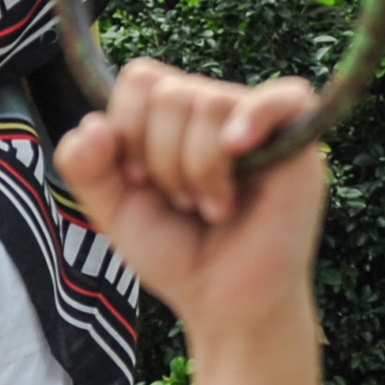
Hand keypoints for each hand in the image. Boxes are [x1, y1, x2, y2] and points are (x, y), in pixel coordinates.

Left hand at [55, 63, 324, 343]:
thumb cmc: (180, 255)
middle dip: (162, 159)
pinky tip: (238, 149)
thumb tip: (93, 124)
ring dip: (199, 168)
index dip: (129, 129)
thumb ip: (84, 166)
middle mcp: (217, 111)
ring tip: (213, 208)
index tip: (139, 181)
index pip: (142, 79)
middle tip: (184, 204)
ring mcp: (260, 125)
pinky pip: (284, 97)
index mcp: (175, 118)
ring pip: (210, 103)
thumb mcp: (115, 210)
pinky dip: (254, 118)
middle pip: (171, 93)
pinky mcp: (299, 143)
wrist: (226, 305)